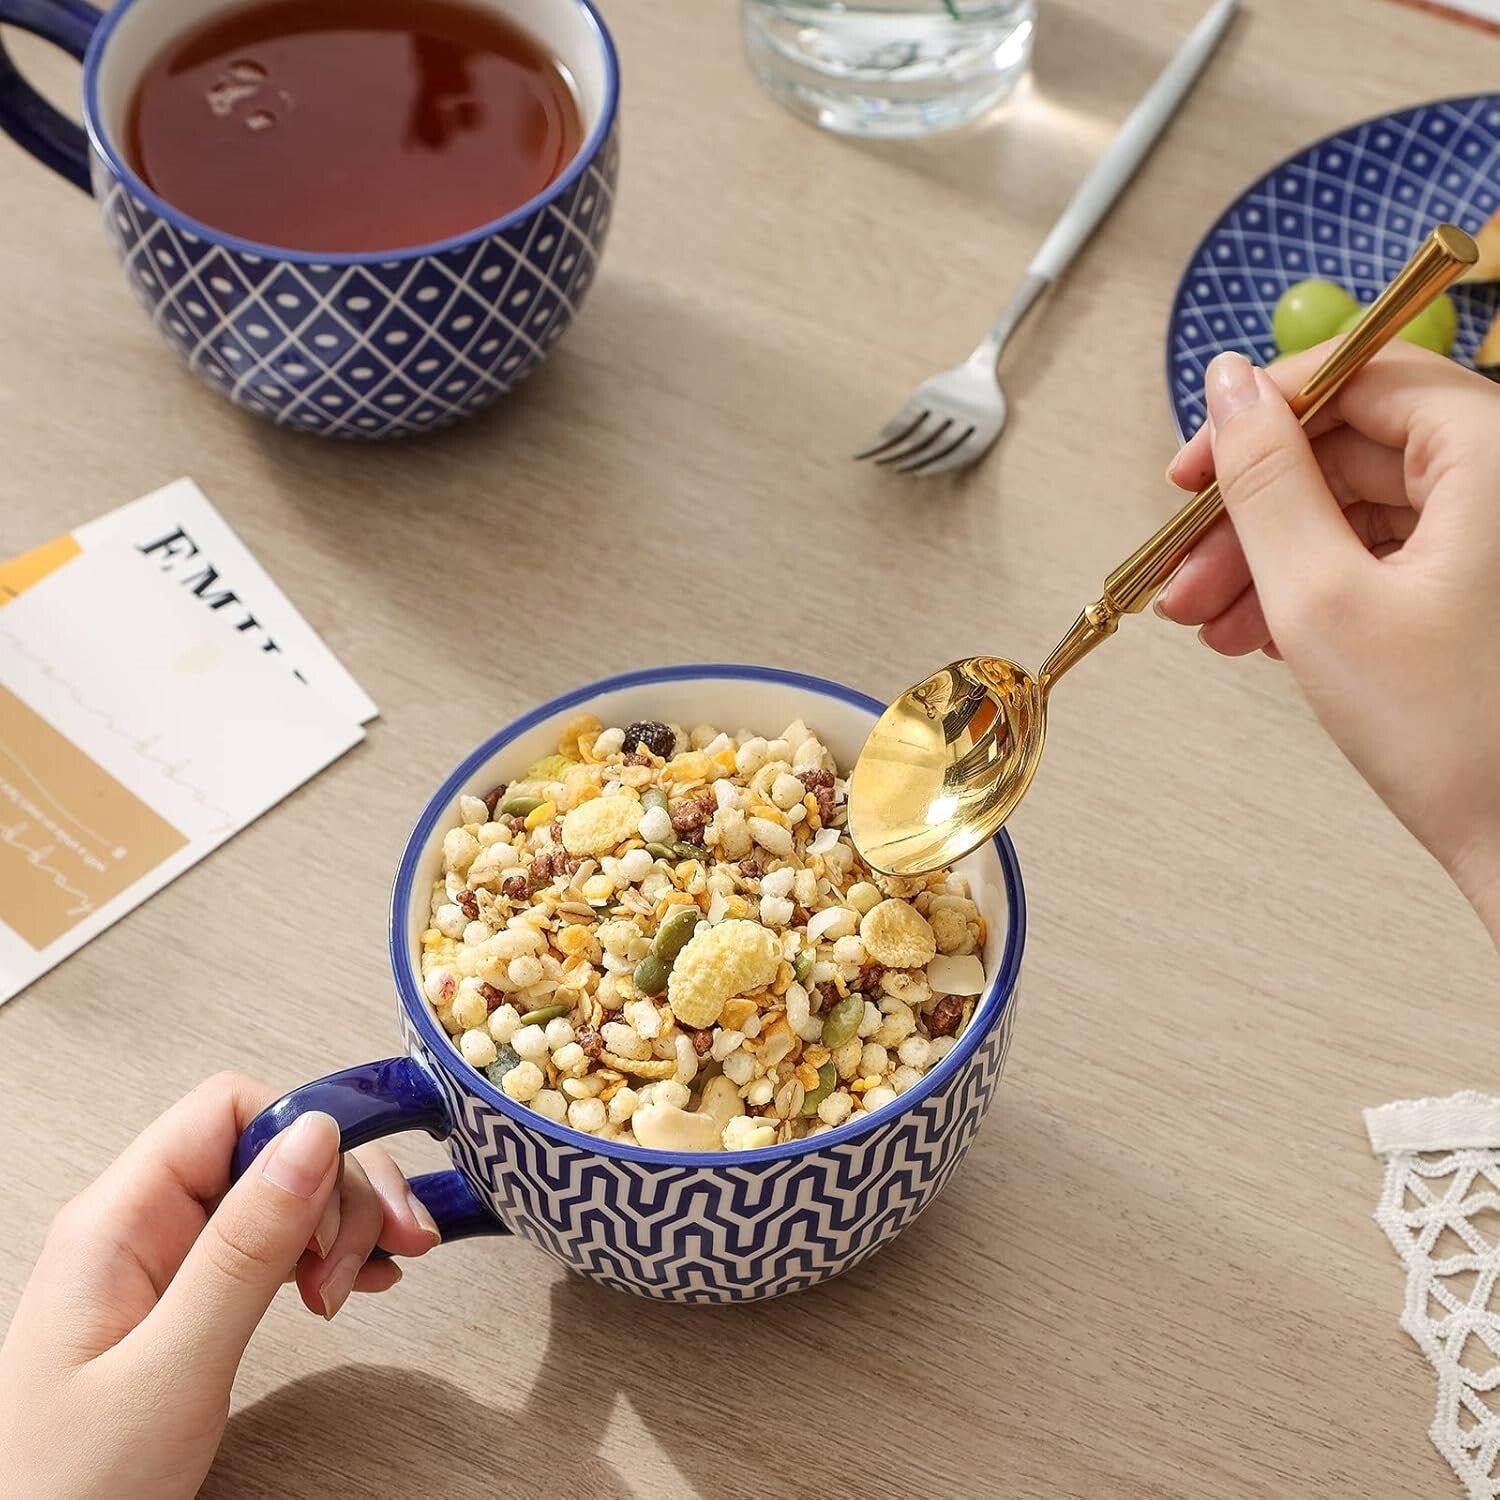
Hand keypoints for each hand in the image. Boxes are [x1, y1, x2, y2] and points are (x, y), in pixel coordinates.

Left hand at [0, 1073, 439, 1497]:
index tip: (352, 1202)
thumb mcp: (169, 1370)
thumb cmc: (63, 1494)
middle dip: (338, 1193)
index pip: (228, 1110)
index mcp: (117, 1221)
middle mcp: (138, 1227)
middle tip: (373, 1255)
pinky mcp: (184, 1301)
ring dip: (341, 1225)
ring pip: (279, 1194)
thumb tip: (313, 1135)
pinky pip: (269, 1244)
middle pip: (267, 1148)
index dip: (306, 1138)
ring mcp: (161, 1263)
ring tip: (368, 1275)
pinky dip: (325, 1255)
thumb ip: (243, 1249)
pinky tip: (353, 1279)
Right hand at [1157, 342, 1499, 939]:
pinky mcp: (1478, 581)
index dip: (1257, 418)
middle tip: (1181, 572)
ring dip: (1267, 561)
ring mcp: (1491, 532)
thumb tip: (1226, 387)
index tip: (1189, 471)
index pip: (1358, 375)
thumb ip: (1265, 479)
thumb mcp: (1322, 597)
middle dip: (1249, 516)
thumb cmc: (1457, 736)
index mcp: (1493, 450)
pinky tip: (1258, 633)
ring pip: (1354, 509)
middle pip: (1347, 450)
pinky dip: (1311, 588)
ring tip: (1207, 622)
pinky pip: (1379, 554)